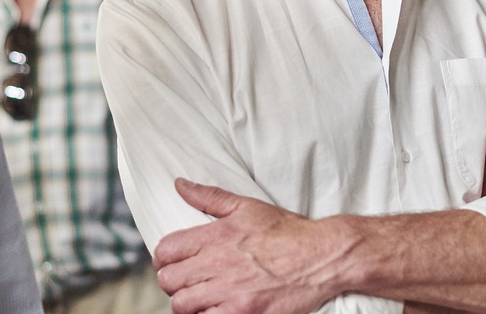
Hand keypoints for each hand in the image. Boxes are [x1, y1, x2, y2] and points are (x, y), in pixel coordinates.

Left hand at [154, 179, 345, 313]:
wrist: (322, 257)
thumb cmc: (289, 232)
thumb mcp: (248, 207)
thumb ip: (210, 197)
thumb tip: (180, 185)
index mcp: (217, 235)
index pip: (166, 250)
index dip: (164, 258)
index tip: (172, 262)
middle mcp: (218, 263)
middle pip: (169, 280)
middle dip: (174, 281)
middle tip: (188, 281)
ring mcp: (229, 291)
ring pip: (182, 305)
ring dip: (188, 302)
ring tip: (202, 297)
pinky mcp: (242, 313)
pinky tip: (218, 308)